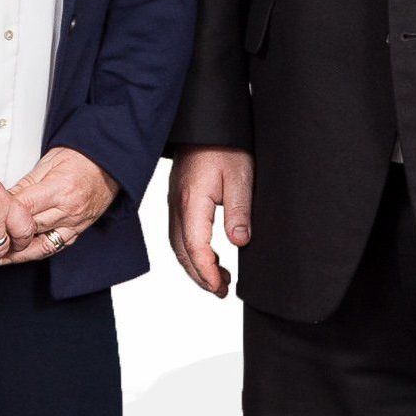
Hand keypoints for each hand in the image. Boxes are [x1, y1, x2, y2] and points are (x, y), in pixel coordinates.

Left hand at [0, 148, 119, 264]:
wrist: (109, 163)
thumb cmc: (81, 158)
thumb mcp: (48, 163)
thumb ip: (26, 184)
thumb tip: (4, 199)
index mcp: (60, 188)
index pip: (25, 207)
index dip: (4, 215)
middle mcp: (69, 209)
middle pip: (31, 228)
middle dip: (8, 235)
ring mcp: (76, 222)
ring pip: (42, 244)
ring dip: (20, 252)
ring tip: (0, 256)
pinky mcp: (80, 229)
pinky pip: (57, 246)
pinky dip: (38, 252)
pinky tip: (23, 255)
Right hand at [167, 146, 253, 296]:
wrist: (207, 123)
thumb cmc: (224, 145)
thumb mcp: (240, 176)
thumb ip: (239, 211)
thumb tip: (240, 242)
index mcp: (191, 203)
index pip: (195, 248)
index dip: (207, 272)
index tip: (221, 288)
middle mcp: (177, 207)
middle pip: (183, 252)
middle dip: (200, 277)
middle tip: (221, 292)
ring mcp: (175, 204)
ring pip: (178, 246)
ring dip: (195, 267)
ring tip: (217, 281)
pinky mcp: (178, 200)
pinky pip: (179, 234)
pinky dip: (191, 252)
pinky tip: (207, 256)